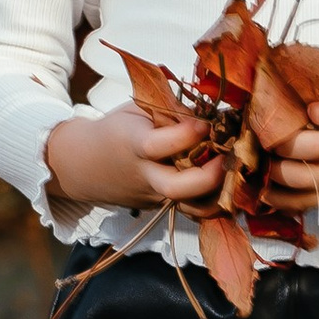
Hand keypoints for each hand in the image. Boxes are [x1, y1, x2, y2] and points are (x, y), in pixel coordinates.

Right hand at [44, 104, 221, 211]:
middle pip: (175, 189)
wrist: (84, 165)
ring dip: (217, 196)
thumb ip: (170, 110)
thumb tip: (211, 114)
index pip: (158, 146)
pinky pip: (192, 208)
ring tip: (234, 174)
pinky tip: (228, 184)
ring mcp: (154, 196)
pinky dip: (212, 199)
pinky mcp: (162, 208)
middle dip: (207, 176)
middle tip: (227, 158)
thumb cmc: (116, 130)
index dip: (186, 134)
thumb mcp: (136, 110)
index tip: (206, 122)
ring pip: (189, 207)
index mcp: (132, 145)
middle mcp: (144, 176)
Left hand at [262, 90, 318, 209]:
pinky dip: (279, 199)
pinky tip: (263, 189)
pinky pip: (304, 202)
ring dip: (274, 171)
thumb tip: (278, 71)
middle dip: (283, 142)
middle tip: (263, 135)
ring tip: (259, 160)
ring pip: (305, 179)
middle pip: (316, 148)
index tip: (310, 109)